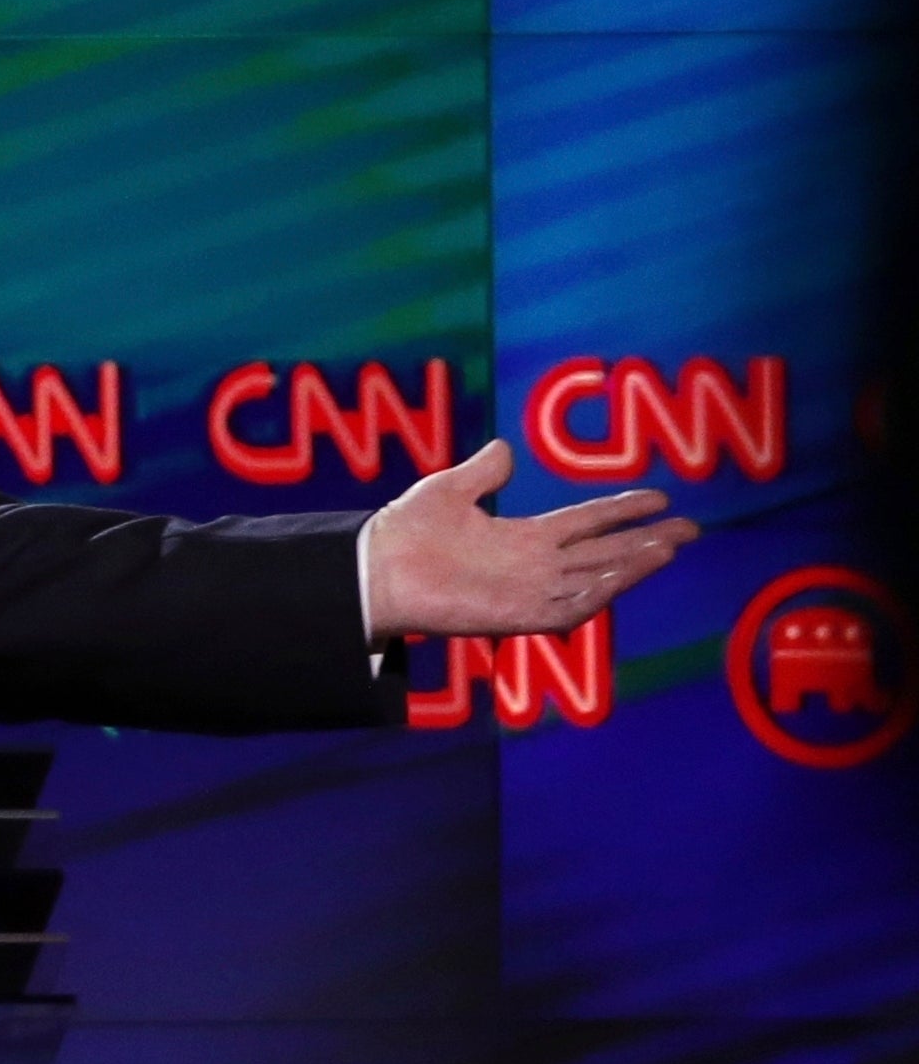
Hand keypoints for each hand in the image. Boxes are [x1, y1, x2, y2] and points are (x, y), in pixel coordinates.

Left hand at [363, 439, 696, 639]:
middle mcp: (533, 566)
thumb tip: (504, 447)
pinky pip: (564, 610)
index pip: (585, 522)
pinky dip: (593, 596)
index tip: (660, 497)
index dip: (621, 510)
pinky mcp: (513, 616)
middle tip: (690, 529)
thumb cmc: (405, 531)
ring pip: (593, 580)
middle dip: (646, 542)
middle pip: (602, 552)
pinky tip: (620, 578)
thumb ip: (483, 472)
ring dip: (630, 566)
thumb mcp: (449, 489)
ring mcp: (527, 592)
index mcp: (522, 537)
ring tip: (668, 548)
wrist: (373, 566)